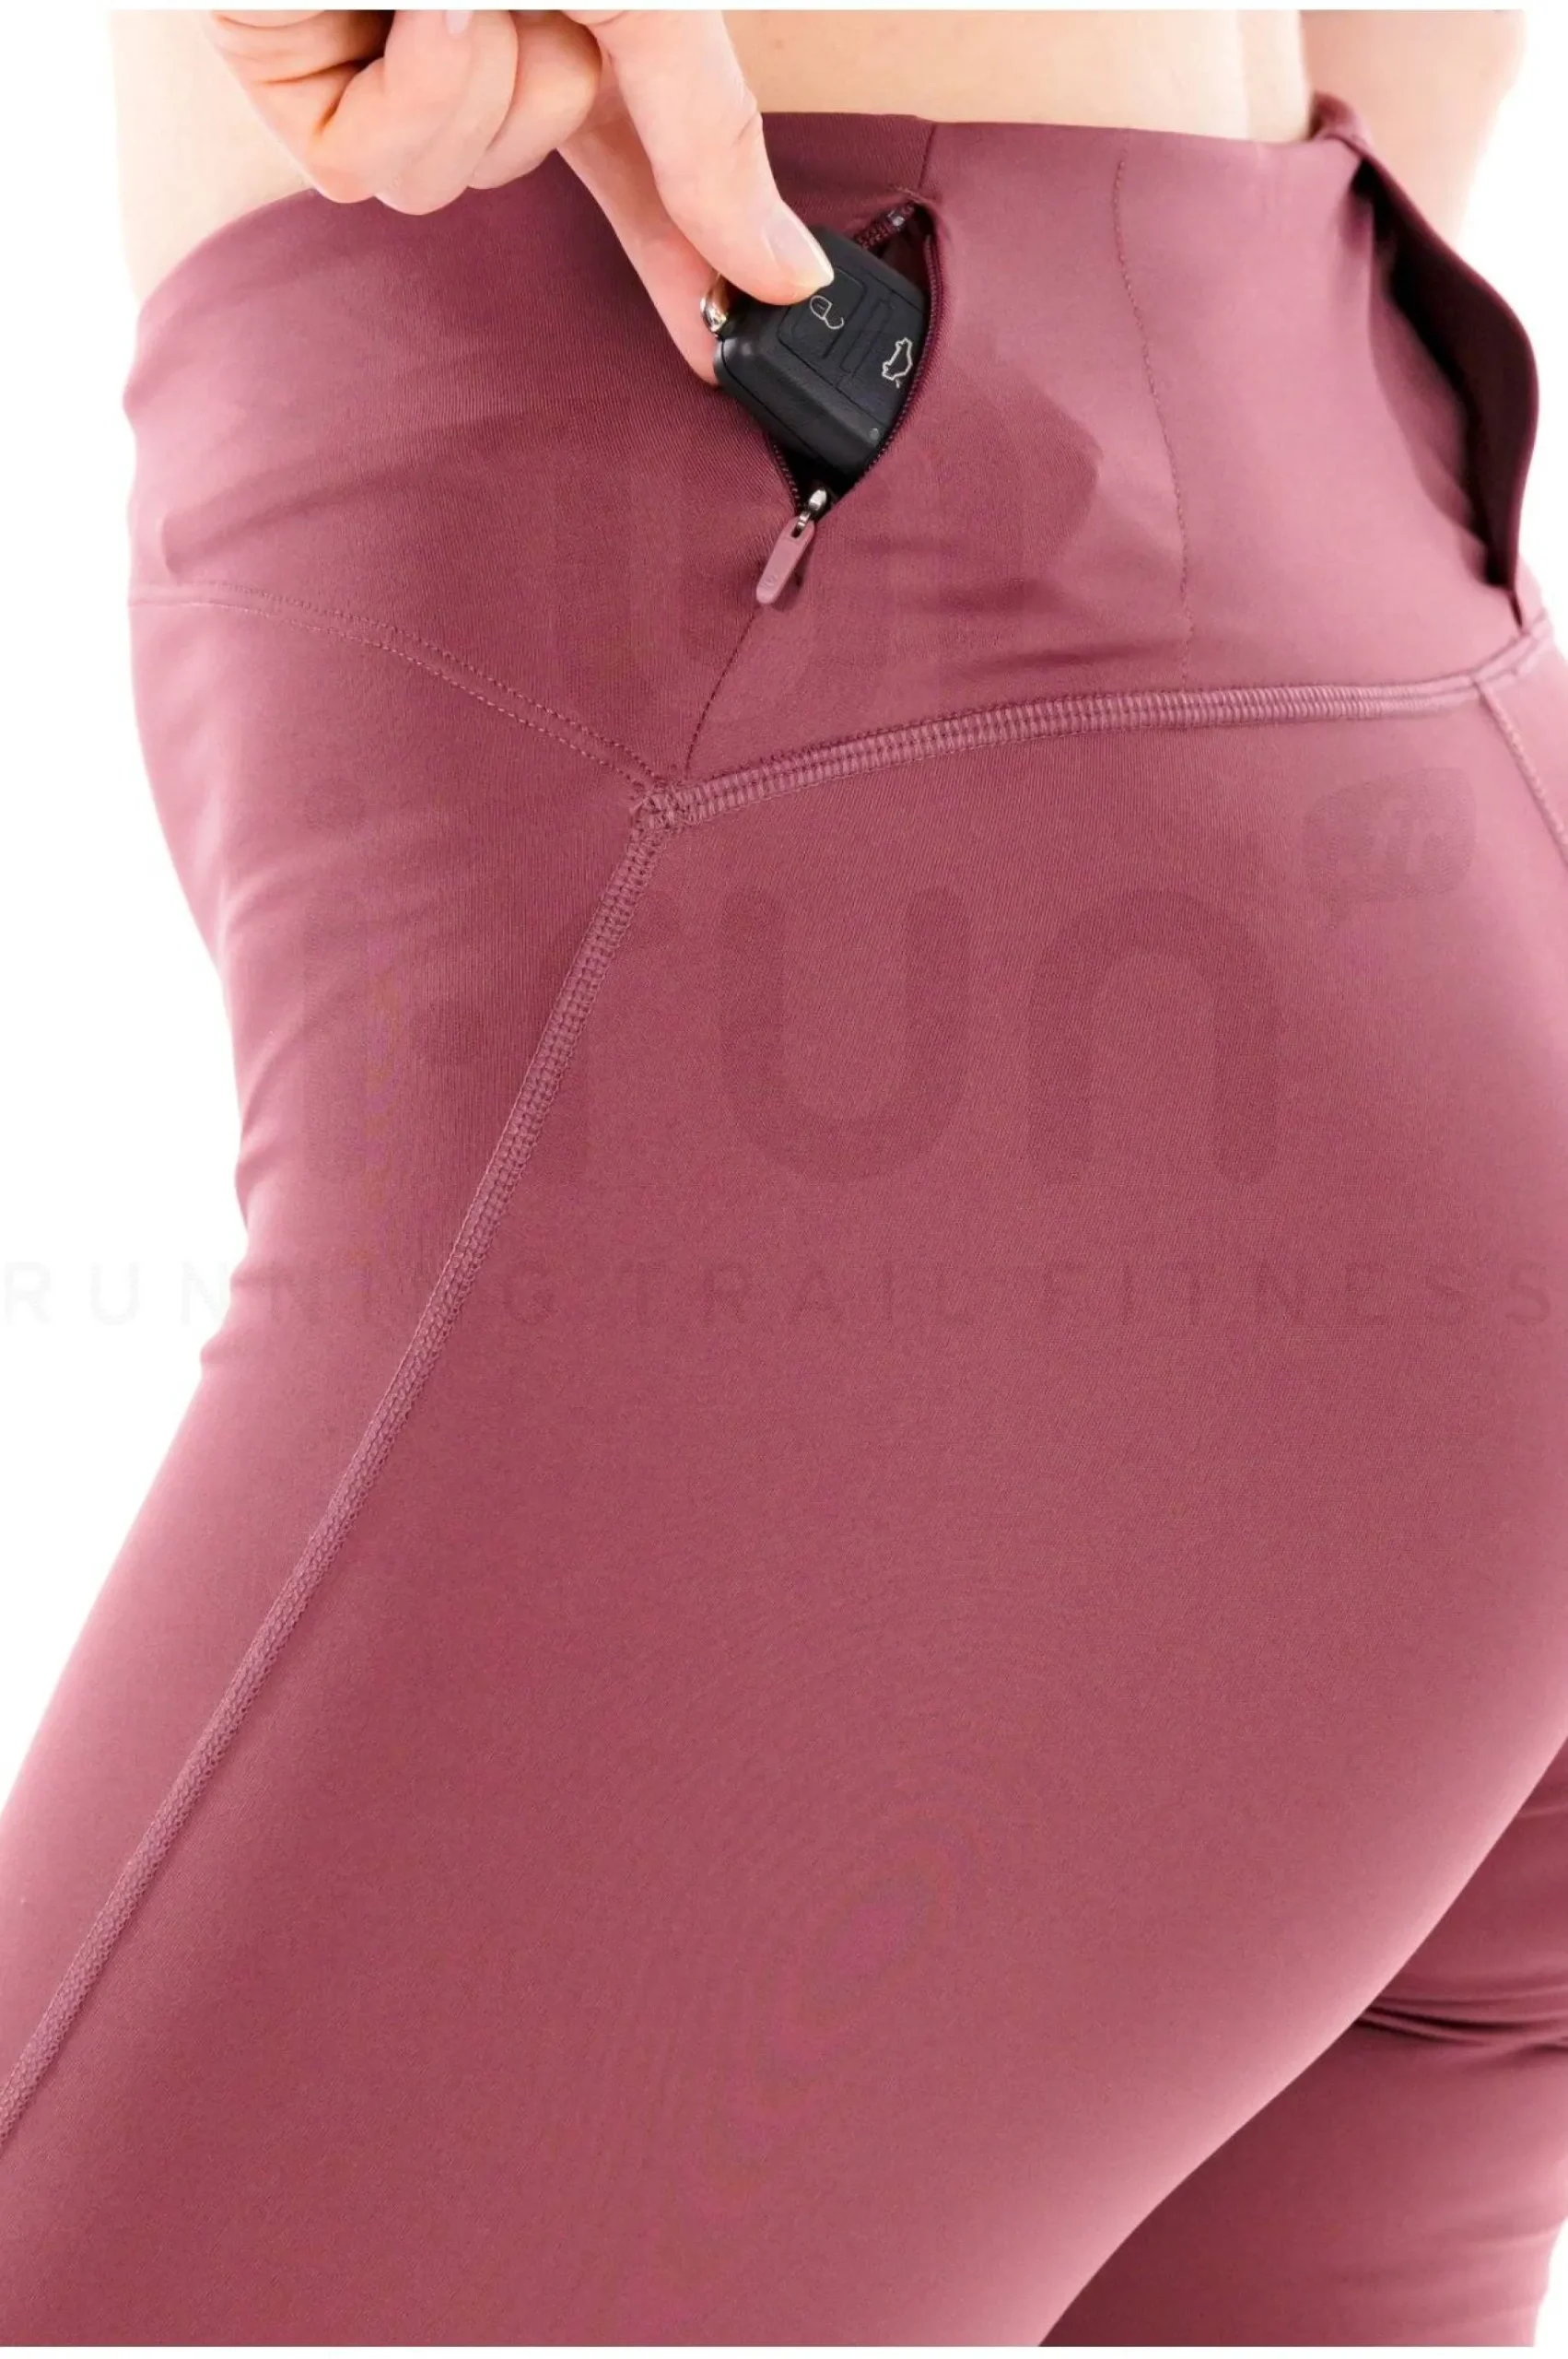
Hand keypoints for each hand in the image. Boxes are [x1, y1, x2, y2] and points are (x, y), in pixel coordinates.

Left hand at [202, 9, 835, 379]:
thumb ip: (713, 135)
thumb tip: (789, 275)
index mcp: (549, 3)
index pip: (616, 161)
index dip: (669, 255)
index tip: (722, 346)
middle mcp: (450, 33)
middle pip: (514, 175)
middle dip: (551, 117)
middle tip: (568, 96)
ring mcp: (360, 60)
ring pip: (444, 186)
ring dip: (487, 91)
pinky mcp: (285, 83)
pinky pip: (372, 176)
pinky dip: (416, 97)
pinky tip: (420, 6)